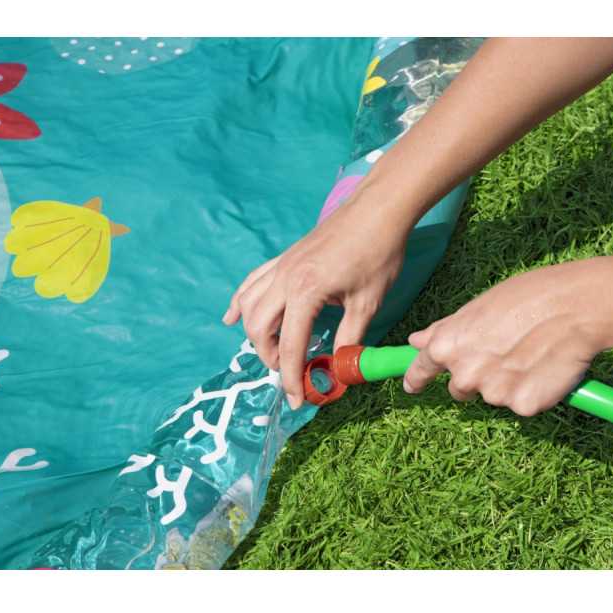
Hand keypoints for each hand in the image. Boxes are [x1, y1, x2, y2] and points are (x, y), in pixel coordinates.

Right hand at [223, 191, 407, 409]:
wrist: (377, 210)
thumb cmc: (378, 253)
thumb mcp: (368, 302)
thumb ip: (349, 338)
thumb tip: (339, 368)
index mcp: (306, 292)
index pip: (292, 346)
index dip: (293, 378)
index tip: (297, 401)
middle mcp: (285, 279)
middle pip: (259, 328)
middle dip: (270, 357)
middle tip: (292, 372)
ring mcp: (281, 266)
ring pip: (249, 306)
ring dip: (255, 334)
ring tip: (274, 351)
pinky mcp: (284, 258)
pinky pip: (251, 283)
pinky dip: (240, 303)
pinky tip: (233, 317)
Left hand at [403, 259, 612, 415]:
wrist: (575, 307)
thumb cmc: (526, 297)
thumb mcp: (476, 307)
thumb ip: (445, 329)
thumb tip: (416, 341)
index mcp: (447, 346)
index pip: (422, 369)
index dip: (416, 378)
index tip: (412, 386)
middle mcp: (465, 375)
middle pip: (460, 388)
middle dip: (475, 376)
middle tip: (503, 353)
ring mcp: (493, 394)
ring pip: (493, 396)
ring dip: (506, 382)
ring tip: (530, 353)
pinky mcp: (523, 406)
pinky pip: (522, 404)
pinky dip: (531, 391)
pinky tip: (544, 367)